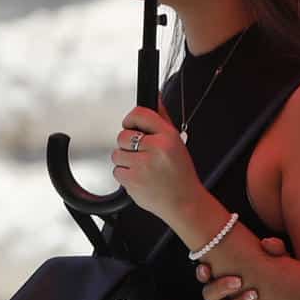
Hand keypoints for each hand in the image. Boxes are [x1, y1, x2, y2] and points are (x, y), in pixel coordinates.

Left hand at [108, 105, 201, 223]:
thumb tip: (155, 97)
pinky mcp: (132, 181)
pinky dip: (124, 175)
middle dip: (127, 144)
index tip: (130, 125)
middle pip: (122, 135)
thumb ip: (162, 119)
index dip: (131, 119)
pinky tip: (140, 178)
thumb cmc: (180, 172)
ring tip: (142, 167)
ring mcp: (142, 165)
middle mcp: (155, 149)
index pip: (139, 114)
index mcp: (167, 136)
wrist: (183, 202)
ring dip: (125, 160)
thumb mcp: (177, 142)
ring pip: (117, 154)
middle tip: (141, 153)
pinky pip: (116, 171)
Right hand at [197, 235, 288, 299]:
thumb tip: (267, 243)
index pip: (207, 275)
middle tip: (238, 281)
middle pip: (209, 294)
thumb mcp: (283, 262)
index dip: (202, 273)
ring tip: (253, 296)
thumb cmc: (286, 281)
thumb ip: (276, 250)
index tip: (207, 266)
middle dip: (220, 287)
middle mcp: (228, 299)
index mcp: (229, 280)